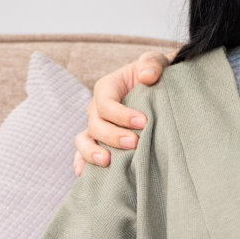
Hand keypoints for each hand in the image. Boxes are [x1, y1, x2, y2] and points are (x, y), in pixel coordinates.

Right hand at [73, 51, 170, 175]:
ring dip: (91, 153)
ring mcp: (96, 126)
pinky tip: (87, 176)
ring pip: (83, 140)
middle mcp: (97, 108)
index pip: (106, 103)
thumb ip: (152, 64)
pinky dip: (82, 163)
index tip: (144, 123)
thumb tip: (147, 77)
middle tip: (135, 143)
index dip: (121, 115)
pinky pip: (83, 153)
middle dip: (113, 136)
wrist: (158, 87)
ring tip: (107, 162)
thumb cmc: (155, 73)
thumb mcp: (156, 62)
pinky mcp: (100, 141)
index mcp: (107, 87)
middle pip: (95, 125)